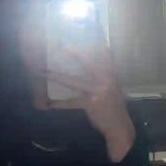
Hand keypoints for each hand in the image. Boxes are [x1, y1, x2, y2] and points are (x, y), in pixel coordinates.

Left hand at [45, 45, 134, 162]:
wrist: (120, 127)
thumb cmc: (116, 111)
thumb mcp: (116, 93)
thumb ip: (108, 83)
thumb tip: (98, 76)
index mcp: (112, 78)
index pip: (107, 59)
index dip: (102, 49)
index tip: (96, 38)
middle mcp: (105, 81)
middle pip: (89, 65)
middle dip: (77, 54)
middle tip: (64, 46)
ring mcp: (98, 91)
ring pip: (74, 81)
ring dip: (58, 77)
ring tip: (45, 72)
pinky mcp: (91, 103)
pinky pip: (72, 102)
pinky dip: (60, 104)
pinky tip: (50, 104)